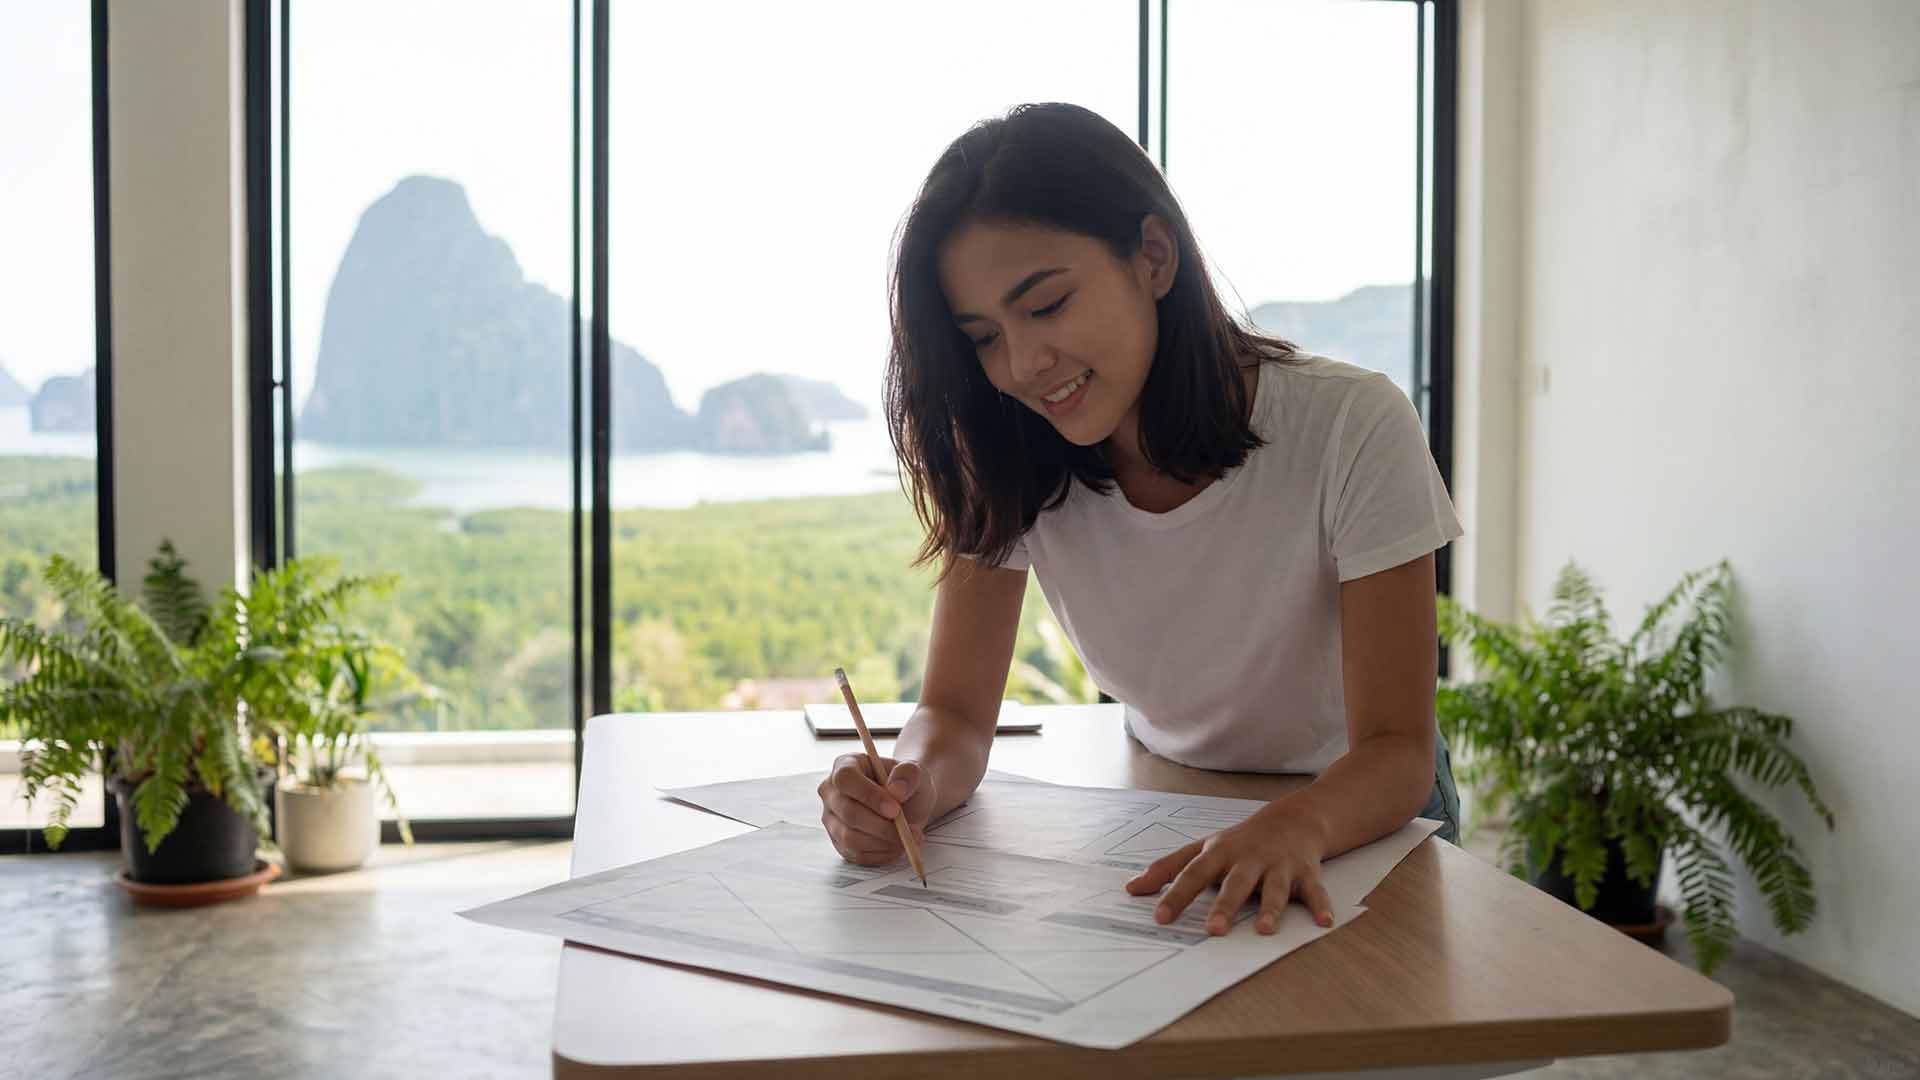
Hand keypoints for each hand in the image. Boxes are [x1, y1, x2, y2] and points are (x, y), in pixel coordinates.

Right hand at [817, 753, 938, 865]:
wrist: (908, 803)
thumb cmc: (906, 784)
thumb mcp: (915, 772)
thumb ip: (908, 774)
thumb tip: (896, 790)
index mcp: (845, 765)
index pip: (846, 779)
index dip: (868, 795)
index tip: (895, 809)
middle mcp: (831, 792)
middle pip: (848, 812)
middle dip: (881, 826)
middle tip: (910, 831)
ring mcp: (832, 819)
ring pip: (850, 837)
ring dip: (883, 842)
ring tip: (909, 839)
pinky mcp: (839, 842)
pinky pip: (856, 854)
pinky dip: (880, 854)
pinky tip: (897, 846)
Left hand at [1123, 804, 1335, 935]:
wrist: (1294, 819)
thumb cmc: (1241, 840)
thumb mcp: (1203, 848)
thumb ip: (1168, 868)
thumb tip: (1131, 889)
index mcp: (1220, 853)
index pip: (1193, 874)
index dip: (1176, 895)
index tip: (1160, 917)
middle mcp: (1249, 859)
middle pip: (1235, 883)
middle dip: (1224, 905)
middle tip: (1212, 930)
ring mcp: (1279, 865)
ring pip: (1274, 889)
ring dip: (1270, 908)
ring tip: (1264, 930)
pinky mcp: (1306, 873)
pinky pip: (1314, 891)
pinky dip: (1320, 906)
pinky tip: (1324, 922)